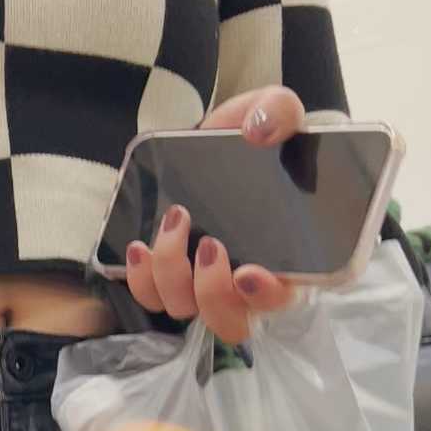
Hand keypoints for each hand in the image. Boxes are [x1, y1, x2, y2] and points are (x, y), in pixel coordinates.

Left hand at [124, 85, 305, 346]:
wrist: (218, 139)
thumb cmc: (256, 134)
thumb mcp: (275, 110)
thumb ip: (280, 111)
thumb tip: (261, 130)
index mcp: (291, 254)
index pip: (287, 296)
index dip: (268, 296)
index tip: (249, 274)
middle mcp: (248, 280)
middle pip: (232, 320)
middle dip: (212, 292)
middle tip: (210, 244)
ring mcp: (208, 281)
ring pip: (187, 309)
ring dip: (173, 276)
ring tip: (174, 222)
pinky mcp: (171, 271)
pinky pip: (151, 295)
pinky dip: (140, 277)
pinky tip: (140, 245)